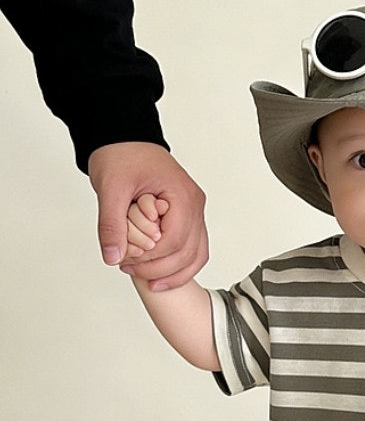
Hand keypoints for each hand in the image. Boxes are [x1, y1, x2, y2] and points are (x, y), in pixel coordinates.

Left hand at [88, 142, 207, 289]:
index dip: (152, 258)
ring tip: (150, 283)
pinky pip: (193, 249)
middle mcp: (195, 205)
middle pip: (189, 252)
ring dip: (175, 274)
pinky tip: (160, 275)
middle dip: (161, 269)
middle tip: (132, 272)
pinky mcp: (189, 218)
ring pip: (197, 255)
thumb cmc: (121, 155)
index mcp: (182, 195)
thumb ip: (111, 224)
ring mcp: (195, 212)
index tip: (127, 262)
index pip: (174, 240)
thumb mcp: (110, 188)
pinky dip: (180, 266)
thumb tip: (113, 258)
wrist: (124, 137)